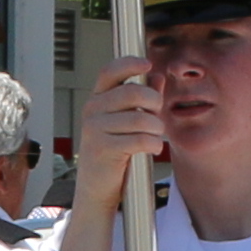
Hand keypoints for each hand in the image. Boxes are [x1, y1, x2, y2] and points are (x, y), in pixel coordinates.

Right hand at [68, 58, 166, 208]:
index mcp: (97, 99)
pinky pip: (141, 139)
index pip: (110, 71)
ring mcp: (95, 128)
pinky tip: (152, 148)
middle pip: (133, 92)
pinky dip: (153, 144)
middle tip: (158, 114)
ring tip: (155, 136)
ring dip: (156, 128)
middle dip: (154, 102)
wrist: (97, 186)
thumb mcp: (126, 121)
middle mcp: (92, 110)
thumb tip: (157, 76)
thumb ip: (142, 98)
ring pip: (141, 118)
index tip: (148, 64)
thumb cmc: (113, 151)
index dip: (130, 64)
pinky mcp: (103, 148)